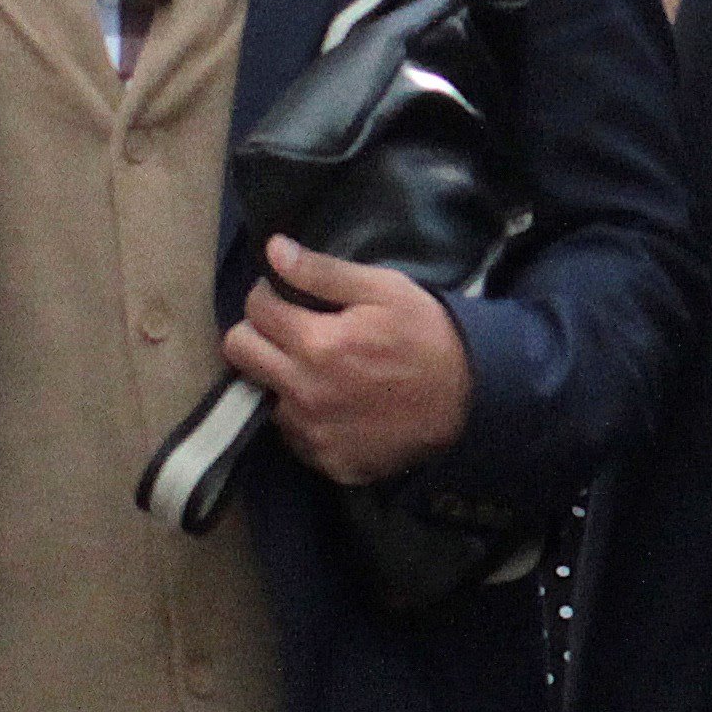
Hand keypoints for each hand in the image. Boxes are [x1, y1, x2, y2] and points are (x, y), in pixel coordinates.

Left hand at [223, 239, 476, 486]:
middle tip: (292, 331)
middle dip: (258, 333)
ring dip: (282, 377)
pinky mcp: (326, 461)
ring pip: (264, 394)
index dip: (268, 295)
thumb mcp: (385, 290)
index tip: (289, 297)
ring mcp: (313, 432)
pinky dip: (306, 416)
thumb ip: (323, 271)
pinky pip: (293, 434)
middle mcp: (304, 392)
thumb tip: (273, 251)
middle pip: (240, 352)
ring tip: (321, 370)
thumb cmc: (429, 336)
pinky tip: (338, 404)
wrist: (472, 401)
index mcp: (317, 343)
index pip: (255, 309)